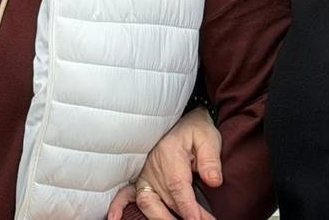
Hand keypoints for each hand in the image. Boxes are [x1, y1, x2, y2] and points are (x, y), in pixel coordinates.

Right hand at [106, 107, 222, 219]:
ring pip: (149, 203)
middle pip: (167, 199)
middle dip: (184, 217)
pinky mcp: (140, 179)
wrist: (180, 118)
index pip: (178, 186)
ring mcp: (144, 174)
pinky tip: (115, 218)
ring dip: (161, 218)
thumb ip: (211, 159)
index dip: (188, 207)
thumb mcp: (207, 137)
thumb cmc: (194, 129)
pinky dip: (119, 206)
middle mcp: (153, 166)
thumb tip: (213, 181)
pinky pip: (124, 194)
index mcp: (170, 154)